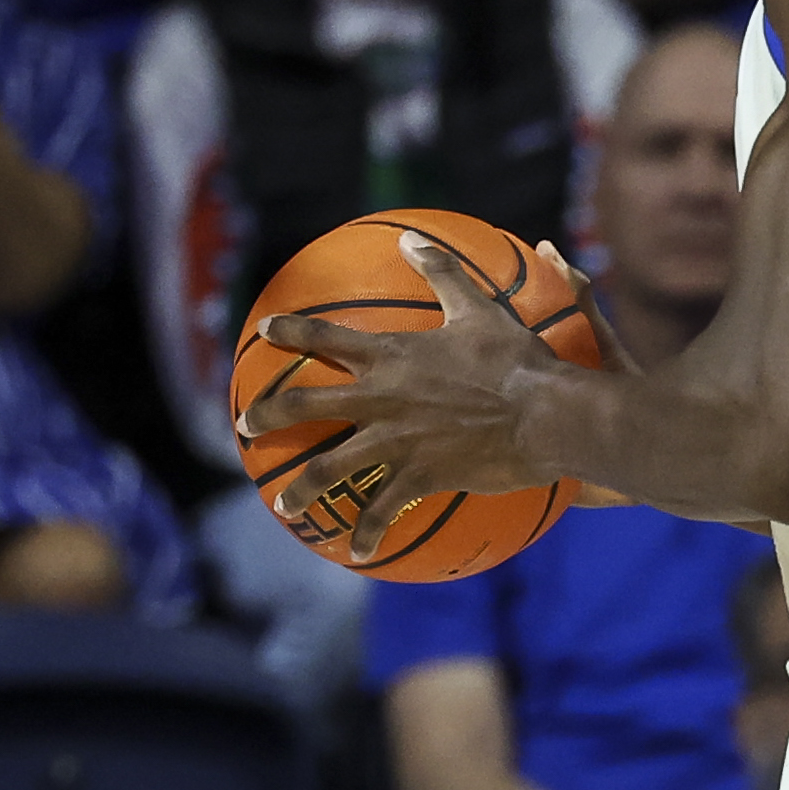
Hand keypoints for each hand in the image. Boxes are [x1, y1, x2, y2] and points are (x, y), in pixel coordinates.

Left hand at [245, 233, 588, 554]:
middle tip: (245, 428)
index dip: (290, 332)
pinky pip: (381, 510)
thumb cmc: (515, 359)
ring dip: (301, 490)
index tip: (264, 331)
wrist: (543, 413)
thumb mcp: (478, 308)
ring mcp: (394, 440)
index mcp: (390, 355)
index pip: (324, 337)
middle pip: (304, 405)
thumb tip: (412, 236)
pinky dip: (367, 534)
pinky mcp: (418, 476)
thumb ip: (441, 272)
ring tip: (285, 508)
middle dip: (268, 417)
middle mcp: (380, 398)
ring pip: (328, 469)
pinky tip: (357, 553)